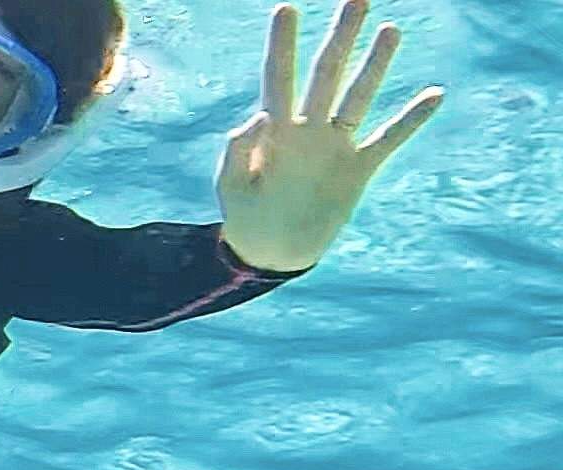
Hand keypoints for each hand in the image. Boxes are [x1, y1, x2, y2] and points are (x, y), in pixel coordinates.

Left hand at [217, 0, 444, 272]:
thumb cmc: (245, 216)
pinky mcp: (358, 168)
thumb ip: (237, 149)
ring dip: (377, 64)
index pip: (279, 75)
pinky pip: (390, 138)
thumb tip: (259, 115)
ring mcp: (335, 145)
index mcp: (274, 128)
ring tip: (391, 29)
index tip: (286, 8)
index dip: (282, 43)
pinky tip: (434, 94)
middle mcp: (308, 128)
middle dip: (341, 37)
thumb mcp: (231, 184)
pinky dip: (412, 118)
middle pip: (327, 72)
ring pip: (360, 95)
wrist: (273, 250)